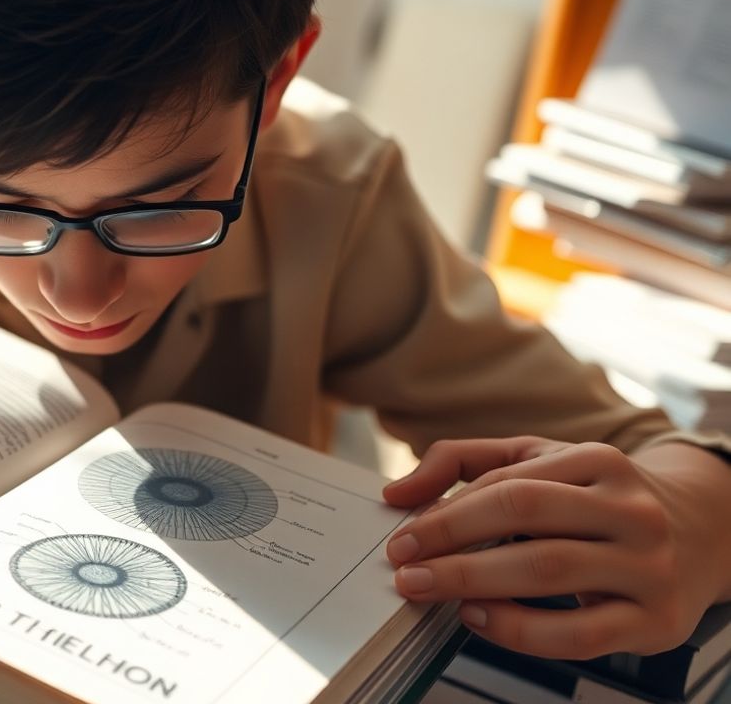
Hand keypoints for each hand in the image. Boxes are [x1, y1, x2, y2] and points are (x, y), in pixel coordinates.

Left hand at [381, 436, 730, 659]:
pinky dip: (518, 631)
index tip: (402, 538)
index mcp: (599, 461)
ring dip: (474, 583)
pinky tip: (478, 619)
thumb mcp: (539, 461)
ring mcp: (649, 566)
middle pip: (524, 518)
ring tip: (428, 590)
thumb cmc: (597, 498)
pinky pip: (579, 634)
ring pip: (548, 570)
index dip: (446, 514)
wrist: (702, 534)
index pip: (508, 485)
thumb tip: (395, 492)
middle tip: (403, 568)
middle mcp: (630, 509)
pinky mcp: (656, 621)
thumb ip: (463, 462)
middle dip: (451, 544)